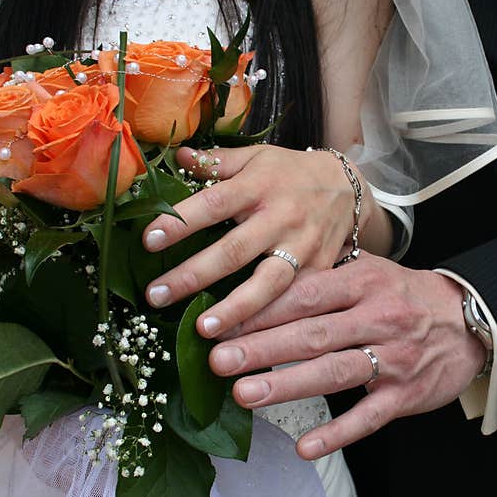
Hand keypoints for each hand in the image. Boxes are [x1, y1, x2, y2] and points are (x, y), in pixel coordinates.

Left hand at [142, 145, 386, 337]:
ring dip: (235, 310)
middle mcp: (280, 218)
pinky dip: (269, 322)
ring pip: (268, 283)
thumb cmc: (291, 172)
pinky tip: (244, 341)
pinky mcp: (318, 271)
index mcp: (259, 186)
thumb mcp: (257, 157)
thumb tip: (176, 155)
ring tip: (203, 330)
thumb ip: (216, 161)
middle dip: (193, 275)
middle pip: (234, 250)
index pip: (213, 204)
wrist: (349, 188)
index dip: (180, 223)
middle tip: (156, 296)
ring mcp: (302, 248)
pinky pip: (293, 300)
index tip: (147, 241)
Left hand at [209, 253, 485, 458]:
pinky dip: (338, 434)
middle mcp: (378, 317)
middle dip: (262, 347)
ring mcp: (393, 358)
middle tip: (218, 360)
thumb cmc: (403, 295)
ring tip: (245, 394)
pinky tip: (304, 447)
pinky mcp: (405, 395)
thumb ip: (320, 281)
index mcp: (363, 282)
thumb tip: (255, 290)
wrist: (469, 320)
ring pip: (335, 372)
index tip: (219, 323)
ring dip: (288, 384)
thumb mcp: (367, 273)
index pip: (305, 295)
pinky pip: (368, 417)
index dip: (260, 309)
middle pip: (313, 333)